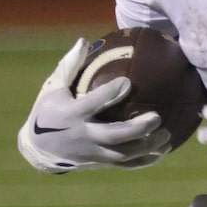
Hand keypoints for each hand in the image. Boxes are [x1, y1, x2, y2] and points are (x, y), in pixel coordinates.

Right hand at [16, 40, 164, 172]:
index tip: (127, 82)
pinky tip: (163, 150)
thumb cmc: (49, 111)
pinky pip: (126, 165)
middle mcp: (82, 136)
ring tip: (167, 134)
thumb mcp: (53, 88)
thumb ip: (69, 66)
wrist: (38, 148)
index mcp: (70, 115)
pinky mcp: (100, 162)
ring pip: (123, 153)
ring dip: (147, 146)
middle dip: (137, 128)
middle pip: (113, 135)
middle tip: (157, 117)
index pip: (92, 104)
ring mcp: (92, 152)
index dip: (110, 93)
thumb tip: (83, 41)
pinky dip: (145, 160)